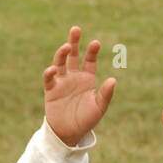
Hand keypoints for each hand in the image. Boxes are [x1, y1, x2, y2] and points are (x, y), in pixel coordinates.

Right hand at [43, 26, 115, 146]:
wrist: (70, 133)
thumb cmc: (86, 120)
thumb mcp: (99, 107)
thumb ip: (105, 94)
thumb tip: (113, 80)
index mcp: (87, 78)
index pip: (89, 60)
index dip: (92, 51)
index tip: (96, 43)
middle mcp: (73, 76)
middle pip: (73, 55)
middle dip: (74, 42)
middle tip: (76, 29)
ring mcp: (61, 81)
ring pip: (60, 62)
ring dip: (62, 53)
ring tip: (67, 46)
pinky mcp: (51, 89)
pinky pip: (49, 78)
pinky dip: (50, 73)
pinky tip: (54, 69)